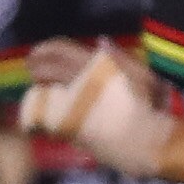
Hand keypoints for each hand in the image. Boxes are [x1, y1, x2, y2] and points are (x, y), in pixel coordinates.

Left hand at [26, 40, 174, 178]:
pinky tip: (44, 111)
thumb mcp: (143, 75)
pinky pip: (44, 115)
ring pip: (42, 91)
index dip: (44, 49)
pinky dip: (41, 110)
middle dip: (35, 68)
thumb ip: (120, 56)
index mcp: (95, 66)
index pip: (59, 49)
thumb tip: (101, 41)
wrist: (145, 143)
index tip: (39, 52)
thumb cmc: (149, 107)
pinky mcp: (66, 128)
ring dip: (38, 88)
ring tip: (39, 88)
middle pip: (45, 69)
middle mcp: (78, 82)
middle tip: (33, 69)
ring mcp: (69, 106)